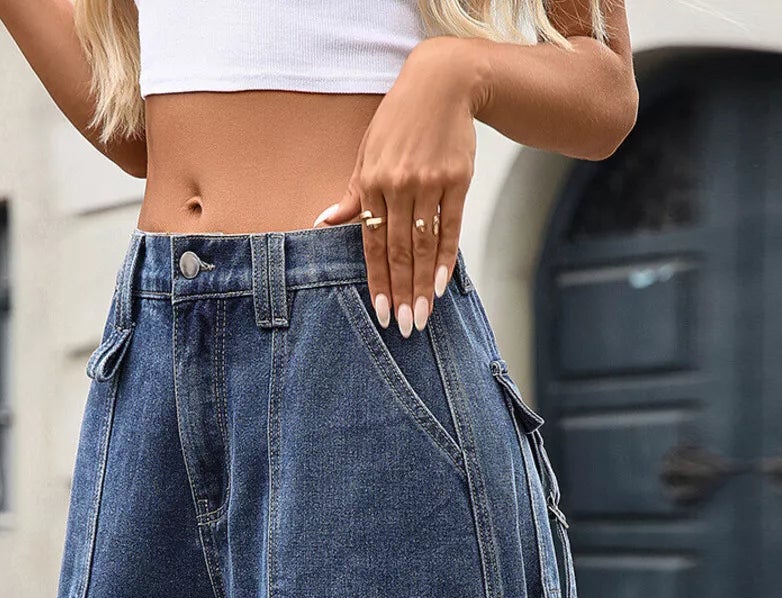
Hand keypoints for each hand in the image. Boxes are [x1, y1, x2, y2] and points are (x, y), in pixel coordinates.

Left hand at [312, 37, 485, 335]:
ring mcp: (429, 183)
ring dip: (423, 285)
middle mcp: (398, 185)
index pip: (372, 244)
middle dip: (401, 293)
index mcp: (372, 183)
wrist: (441, 84)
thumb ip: (353, 193)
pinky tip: (442, 284)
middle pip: (400, 251)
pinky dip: (446, 258)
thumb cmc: (399, 122)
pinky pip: (450, 227)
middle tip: (404, 328)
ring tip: (423, 316)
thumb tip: (325, 222)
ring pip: (424, 245)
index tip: (380, 312)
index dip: (377, 281)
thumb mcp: (368, 152)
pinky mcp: (456, 180)